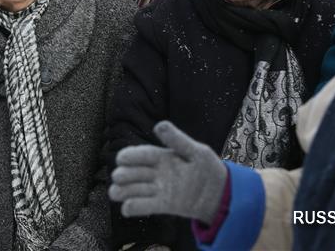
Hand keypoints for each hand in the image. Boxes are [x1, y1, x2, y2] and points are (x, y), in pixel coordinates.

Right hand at [109, 121, 226, 222]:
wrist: (220, 193)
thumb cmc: (208, 168)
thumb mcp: (196, 151)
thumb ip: (178, 140)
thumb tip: (159, 125)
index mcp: (163, 156)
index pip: (143, 154)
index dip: (131, 156)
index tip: (121, 158)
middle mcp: (157, 172)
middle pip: (134, 172)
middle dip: (124, 174)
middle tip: (118, 176)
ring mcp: (159, 189)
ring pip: (135, 189)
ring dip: (123, 191)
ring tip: (115, 193)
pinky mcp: (163, 205)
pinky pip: (145, 206)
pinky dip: (134, 207)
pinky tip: (126, 208)